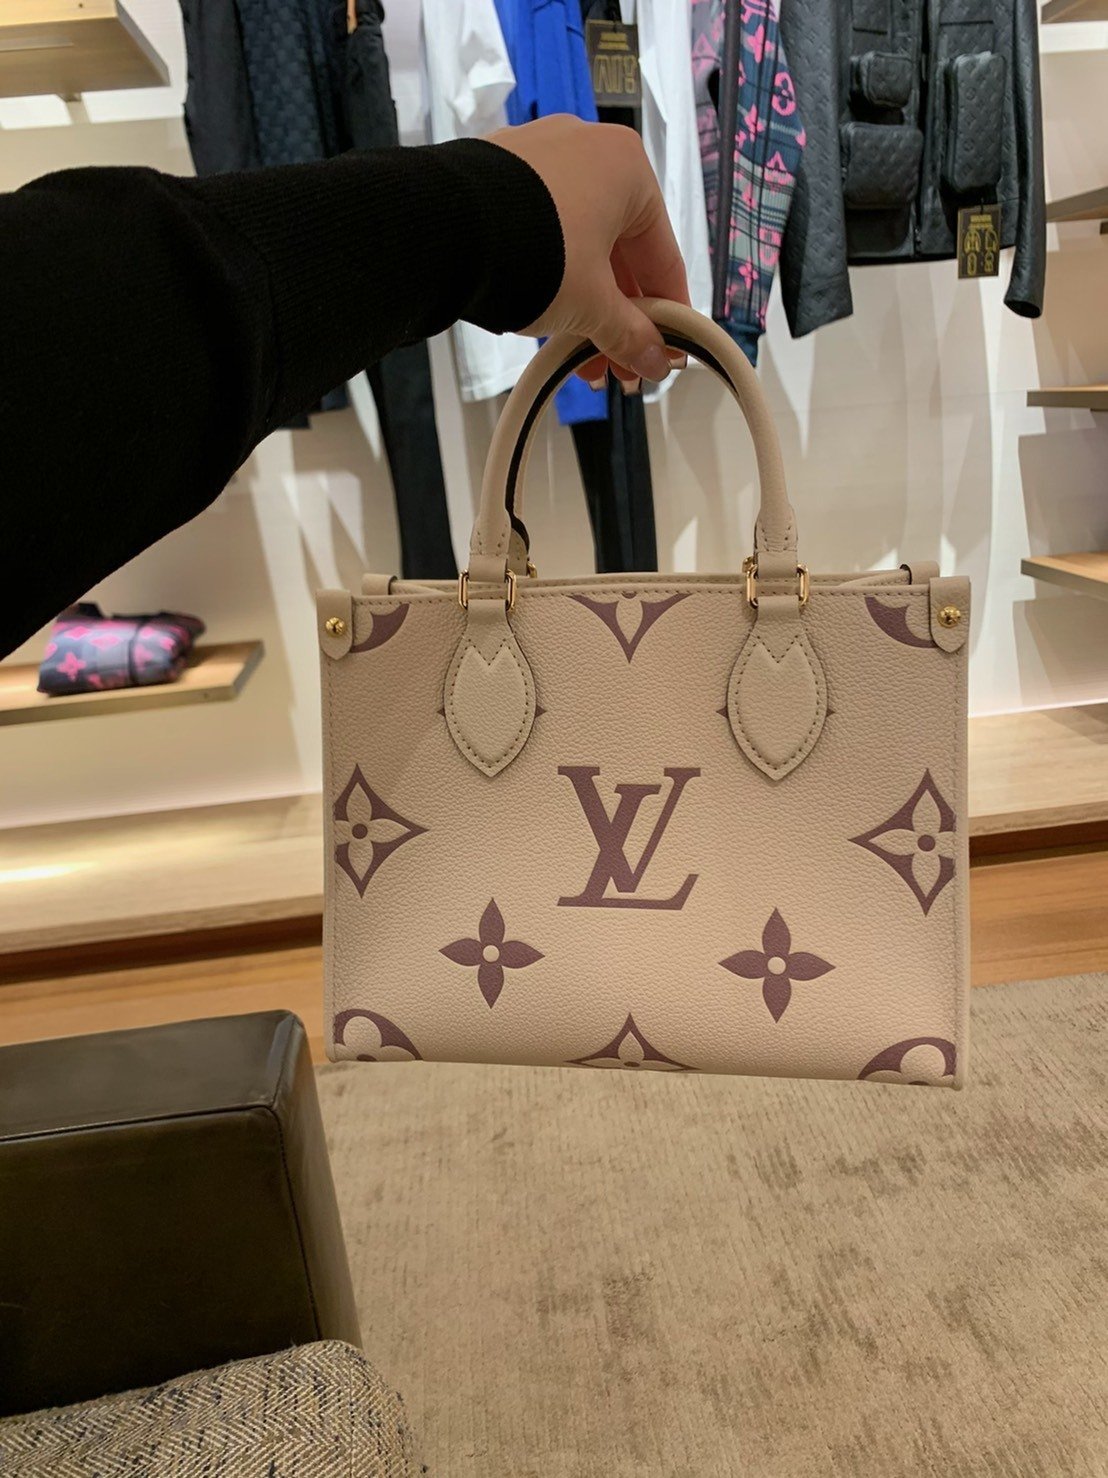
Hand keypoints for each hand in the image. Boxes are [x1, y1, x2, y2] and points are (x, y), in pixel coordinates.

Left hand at [487, 115, 689, 386]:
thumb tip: (656, 362)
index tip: (668, 349)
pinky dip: (553, 277)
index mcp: (628, 168)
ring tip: (581, 359)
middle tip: (620, 366)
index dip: (669, 313)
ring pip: (580, 245)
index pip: (664, 255)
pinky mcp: (502, 175)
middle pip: (620, 252)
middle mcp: (588, 150)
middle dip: (620, 318)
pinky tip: (549, 322)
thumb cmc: (534, 251)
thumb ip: (630, 335)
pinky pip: (543, 232)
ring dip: (587, 306)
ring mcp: (541, 158)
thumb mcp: (592, 305)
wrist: (445, 230)